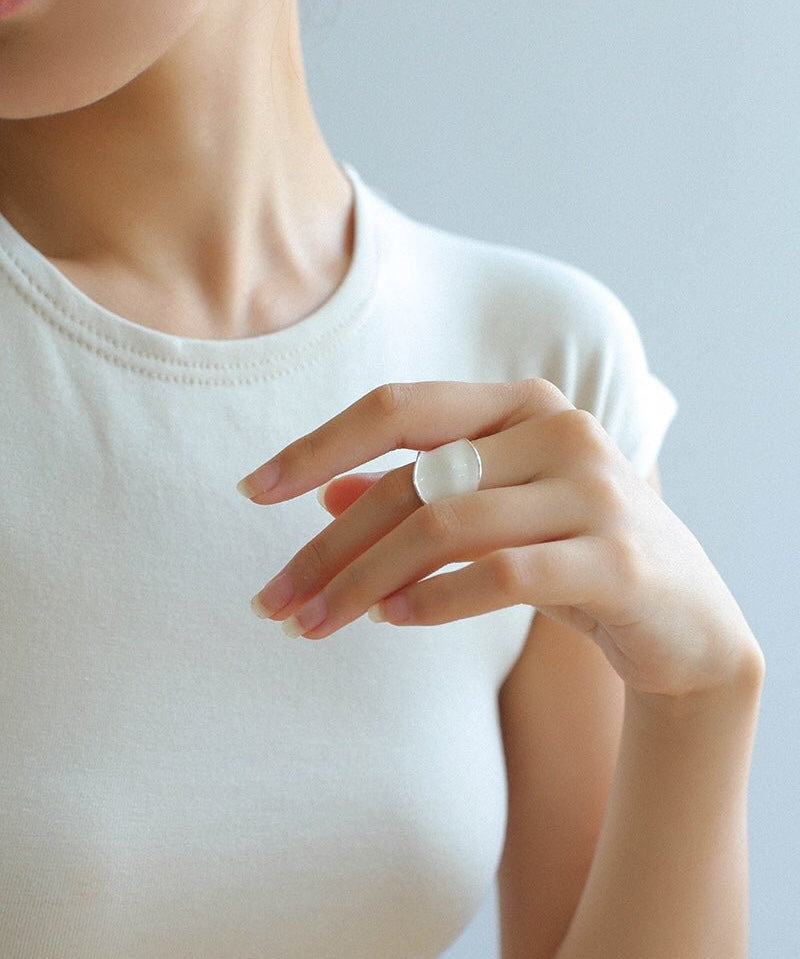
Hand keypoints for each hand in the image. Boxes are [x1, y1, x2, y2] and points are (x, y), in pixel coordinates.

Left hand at [237, 379, 761, 697]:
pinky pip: (502, 574)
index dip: (319, 445)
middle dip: (327, 548)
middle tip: (274, 602)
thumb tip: (328, 493)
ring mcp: (595, 490)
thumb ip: (421, 491)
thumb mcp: (495, 514)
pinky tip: (391, 621)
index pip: (399, 407)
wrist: (687, 618)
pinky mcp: (617, 559)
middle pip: (411, 481)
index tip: (254, 490)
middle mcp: (560, 430)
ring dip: (364, 583)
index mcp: (522, 405)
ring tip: (315, 625)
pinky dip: (434, 600)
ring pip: (445, 526)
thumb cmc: (572, 554)